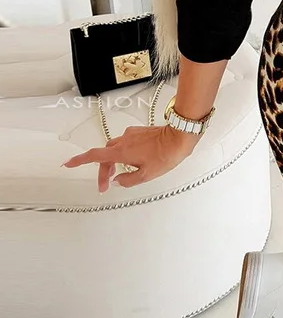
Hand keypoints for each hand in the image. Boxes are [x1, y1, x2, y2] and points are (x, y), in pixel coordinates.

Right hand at [62, 125, 200, 192]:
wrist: (181, 136)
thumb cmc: (166, 154)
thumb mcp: (146, 175)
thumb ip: (128, 180)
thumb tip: (117, 181)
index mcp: (121, 151)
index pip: (94, 156)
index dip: (78, 160)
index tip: (67, 163)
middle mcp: (124, 140)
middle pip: (104, 155)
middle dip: (102, 170)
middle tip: (104, 185)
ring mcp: (132, 134)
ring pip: (115, 148)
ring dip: (113, 162)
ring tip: (118, 174)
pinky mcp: (140, 132)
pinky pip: (126, 143)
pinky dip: (124, 153)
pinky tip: (133, 161)